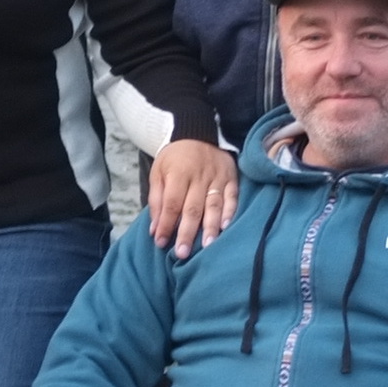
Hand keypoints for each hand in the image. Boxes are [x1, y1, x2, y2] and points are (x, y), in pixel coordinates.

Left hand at [143, 139, 239, 255]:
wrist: (197, 133)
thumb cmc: (174, 158)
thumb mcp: (158, 172)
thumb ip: (156, 200)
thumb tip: (155, 228)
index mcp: (178, 173)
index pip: (171, 203)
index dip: (166, 224)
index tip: (161, 243)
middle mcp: (199, 176)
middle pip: (193, 208)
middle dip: (187, 232)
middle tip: (182, 253)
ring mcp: (217, 177)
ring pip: (214, 204)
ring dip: (210, 227)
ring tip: (206, 246)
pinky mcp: (231, 177)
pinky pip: (232, 196)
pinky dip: (230, 212)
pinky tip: (225, 227)